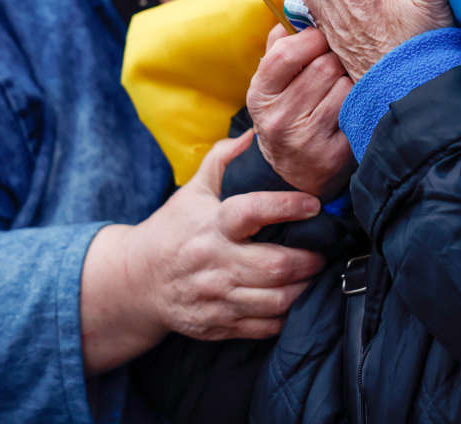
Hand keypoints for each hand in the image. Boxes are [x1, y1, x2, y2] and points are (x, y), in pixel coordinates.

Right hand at [79, 131, 326, 374]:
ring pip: (276, 301)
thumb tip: (253, 134)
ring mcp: (216, 298)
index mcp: (210, 226)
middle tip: (323, 249)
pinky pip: (265, 327)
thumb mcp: (192, 191)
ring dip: (304, 287)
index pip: (252, 212)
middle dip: (309, 259)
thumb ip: (222, 159)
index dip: (287, 207)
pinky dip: (287, 314)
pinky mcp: (218, 325)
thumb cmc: (173, 230)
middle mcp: (214, 263)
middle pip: (275, 267)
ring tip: (312, 273)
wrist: (137, 282)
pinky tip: (293, 297)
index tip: (313, 203)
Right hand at [247, 23, 354, 197]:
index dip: (311, 38)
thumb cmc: (287, 115)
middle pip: (323, 67)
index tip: (321, 38)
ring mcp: (306, 140)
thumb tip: (295, 9)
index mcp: (260, 95)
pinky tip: (353, 110)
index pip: (287, 53)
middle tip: (336, 67)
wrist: (294, 174)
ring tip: (342, 89)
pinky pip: (358, 112)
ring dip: (350, 83)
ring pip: (346, 87)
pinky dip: (360, 106)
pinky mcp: (333, 156)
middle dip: (334, 61)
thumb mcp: (272, 86)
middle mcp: (278, 120)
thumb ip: (280, 48)